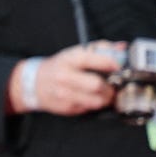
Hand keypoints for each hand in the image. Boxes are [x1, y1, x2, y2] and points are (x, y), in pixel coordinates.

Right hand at [8, 42, 123, 115]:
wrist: (34, 82)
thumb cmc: (60, 66)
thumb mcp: (74, 53)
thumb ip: (99, 49)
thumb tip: (121, 47)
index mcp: (68, 59)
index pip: (90, 58)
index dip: (109, 62)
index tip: (119, 66)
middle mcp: (64, 76)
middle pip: (97, 85)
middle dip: (110, 88)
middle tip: (112, 86)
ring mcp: (64, 93)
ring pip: (96, 101)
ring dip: (105, 99)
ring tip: (103, 94)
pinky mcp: (66, 108)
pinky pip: (89, 109)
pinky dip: (94, 105)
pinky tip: (89, 98)